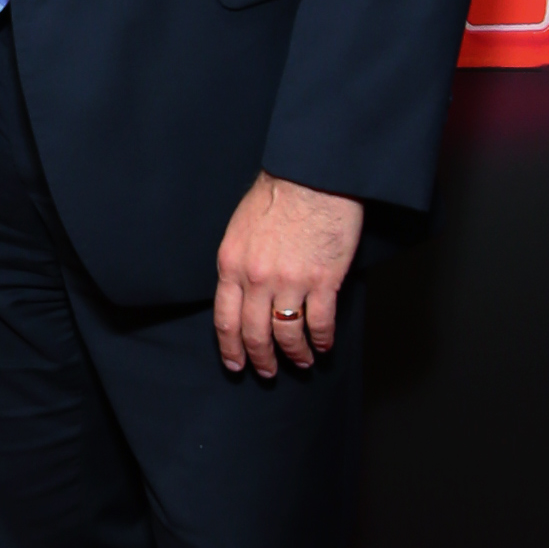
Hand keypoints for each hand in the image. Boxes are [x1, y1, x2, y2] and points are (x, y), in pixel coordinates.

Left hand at [214, 171, 363, 378]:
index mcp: (231, 264)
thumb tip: (242, 292)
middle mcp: (257, 278)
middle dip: (260, 358)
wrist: (312, 176)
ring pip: (287, 334)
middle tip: (266, 372)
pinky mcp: (323, 280)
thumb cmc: (278, 194)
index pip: (225, 319)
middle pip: (254, 333)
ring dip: (294, 354)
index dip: (230, 347)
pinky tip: (323, 346)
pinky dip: (321, 340)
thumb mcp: (240, 229)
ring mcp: (290, 282)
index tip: (235, 364)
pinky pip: (320, 323)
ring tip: (300, 362)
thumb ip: (239, 263)